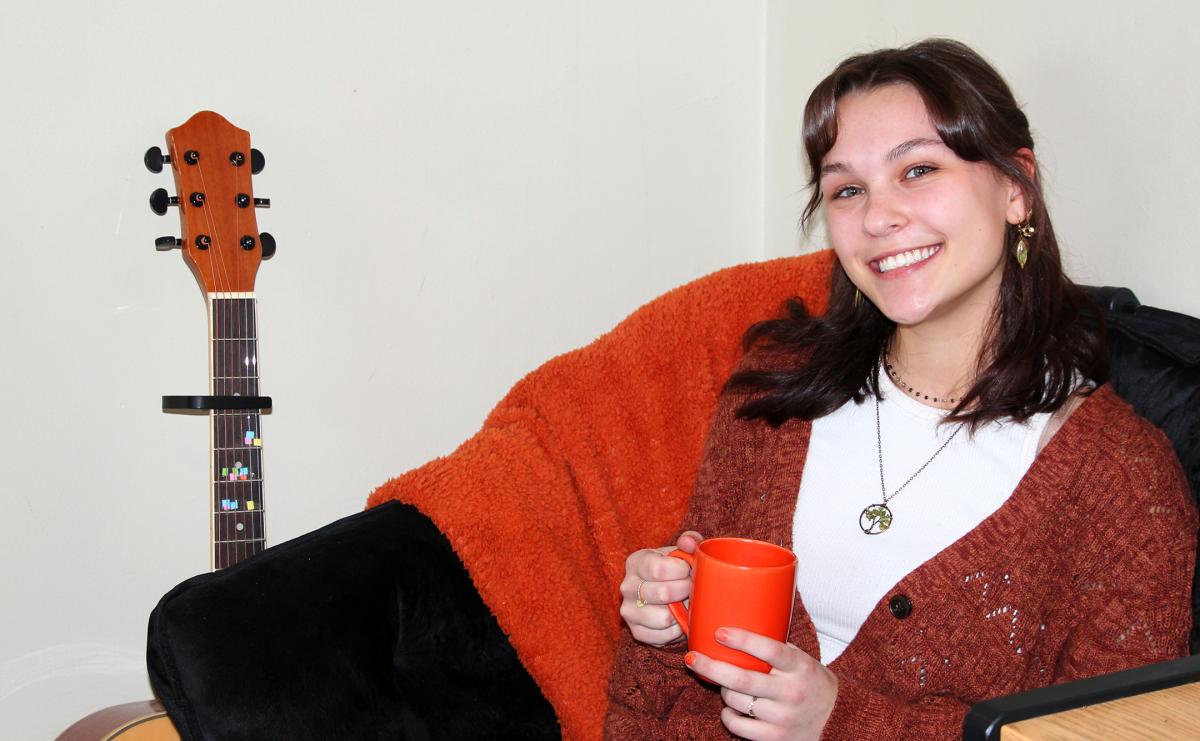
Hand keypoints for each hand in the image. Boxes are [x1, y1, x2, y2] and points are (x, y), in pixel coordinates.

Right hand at [618, 531, 702, 645]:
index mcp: (636, 562)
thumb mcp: (681, 552)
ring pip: (663, 618)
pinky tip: (679, 619)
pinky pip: (664, 636)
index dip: (682, 571)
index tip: (690, 570)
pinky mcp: (636, 632)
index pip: (659, 569)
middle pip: (663, 593)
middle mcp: (627, 586)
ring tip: (686, 603)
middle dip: (686, 591)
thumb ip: (689, 541)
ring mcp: (629, 611)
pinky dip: (677, 630)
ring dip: (682, 612)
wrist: (666, 595)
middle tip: (692, 589)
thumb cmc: (675, 570)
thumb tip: (689, 542)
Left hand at [684, 628, 836, 740]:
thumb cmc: (813, 684)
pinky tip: (730, 707)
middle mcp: (791, 692)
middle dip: (711, 666)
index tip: (719, 632)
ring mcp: (783, 717)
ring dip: (722, 690)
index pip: (770, 650)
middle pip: (743, 679)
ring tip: (722, 682)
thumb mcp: (802, 660)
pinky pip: (739, 727)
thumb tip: (738, 625)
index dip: (742, 640)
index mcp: (800, 666)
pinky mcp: (776, 738)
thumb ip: (777, 647)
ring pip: (737, 701)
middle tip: (692, 657)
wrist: (839, 720)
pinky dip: (728, 715)